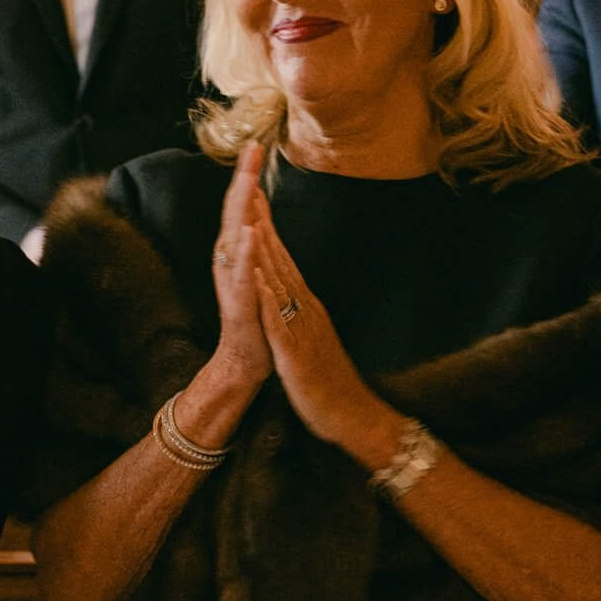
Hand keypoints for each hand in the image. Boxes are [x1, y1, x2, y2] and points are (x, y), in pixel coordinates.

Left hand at [247, 190, 404, 467]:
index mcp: (305, 305)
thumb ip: (302, 312)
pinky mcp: (296, 351)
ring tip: (249, 216)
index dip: (265, 226)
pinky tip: (256, 276)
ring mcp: (302, 327)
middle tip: (248, 184)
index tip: (252, 195)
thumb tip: (292, 294)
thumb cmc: (330, 380)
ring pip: (280, 281)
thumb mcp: (312, 337)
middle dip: (262, 222)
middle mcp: (305, 308)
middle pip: (280, 259)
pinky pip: (279, 320)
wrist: (353, 415)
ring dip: (264, 248)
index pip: (282, 258)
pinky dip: (268, 296)